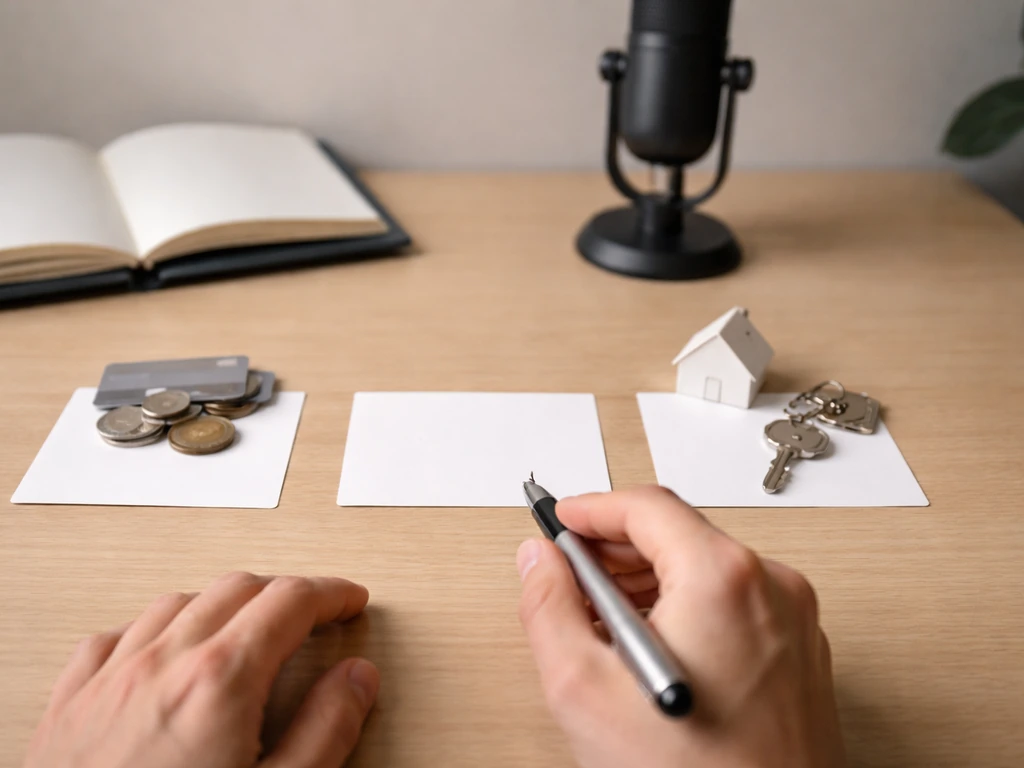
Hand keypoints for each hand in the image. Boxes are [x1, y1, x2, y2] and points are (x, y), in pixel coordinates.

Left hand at [24, 573, 378, 767]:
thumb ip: (325, 731)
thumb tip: (356, 680)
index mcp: (220, 682)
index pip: (291, 602)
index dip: (331, 594)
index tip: (348, 601)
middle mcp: (162, 665)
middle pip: (238, 589)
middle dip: (285, 594)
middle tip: (314, 614)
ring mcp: (110, 680)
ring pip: (178, 602)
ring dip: (224, 604)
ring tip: (247, 627)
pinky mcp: (71, 704)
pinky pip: (117, 635)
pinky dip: (155, 628)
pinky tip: (164, 649)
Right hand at [516, 487, 845, 767]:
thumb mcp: (585, 690)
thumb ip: (549, 607)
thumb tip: (540, 561)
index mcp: (724, 579)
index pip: (647, 506)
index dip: (592, 509)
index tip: (560, 521)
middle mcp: (771, 587)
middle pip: (678, 533)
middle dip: (615, 550)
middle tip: (570, 578)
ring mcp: (792, 619)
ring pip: (705, 568)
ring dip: (648, 584)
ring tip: (604, 627)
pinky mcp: (799, 650)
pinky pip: (733, 603)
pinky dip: (686, 610)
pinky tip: (651, 651)